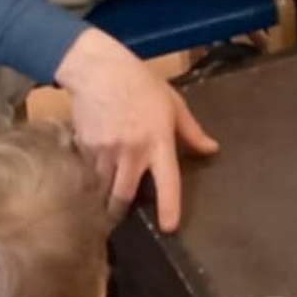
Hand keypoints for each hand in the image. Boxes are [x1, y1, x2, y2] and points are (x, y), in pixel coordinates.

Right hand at [56, 27, 219, 232]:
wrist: (98, 69)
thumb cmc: (140, 83)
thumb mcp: (173, 104)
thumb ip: (191, 132)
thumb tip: (211, 150)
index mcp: (159, 141)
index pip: (168, 182)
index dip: (169, 207)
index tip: (169, 228)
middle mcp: (132, 151)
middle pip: (124, 195)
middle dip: (119, 212)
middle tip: (118, 220)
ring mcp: (106, 150)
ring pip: (102, 188)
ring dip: (102, 198)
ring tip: (100, 206)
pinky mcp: (85, 146)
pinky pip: (87, 172)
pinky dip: (89, 177)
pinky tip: (88, 177)